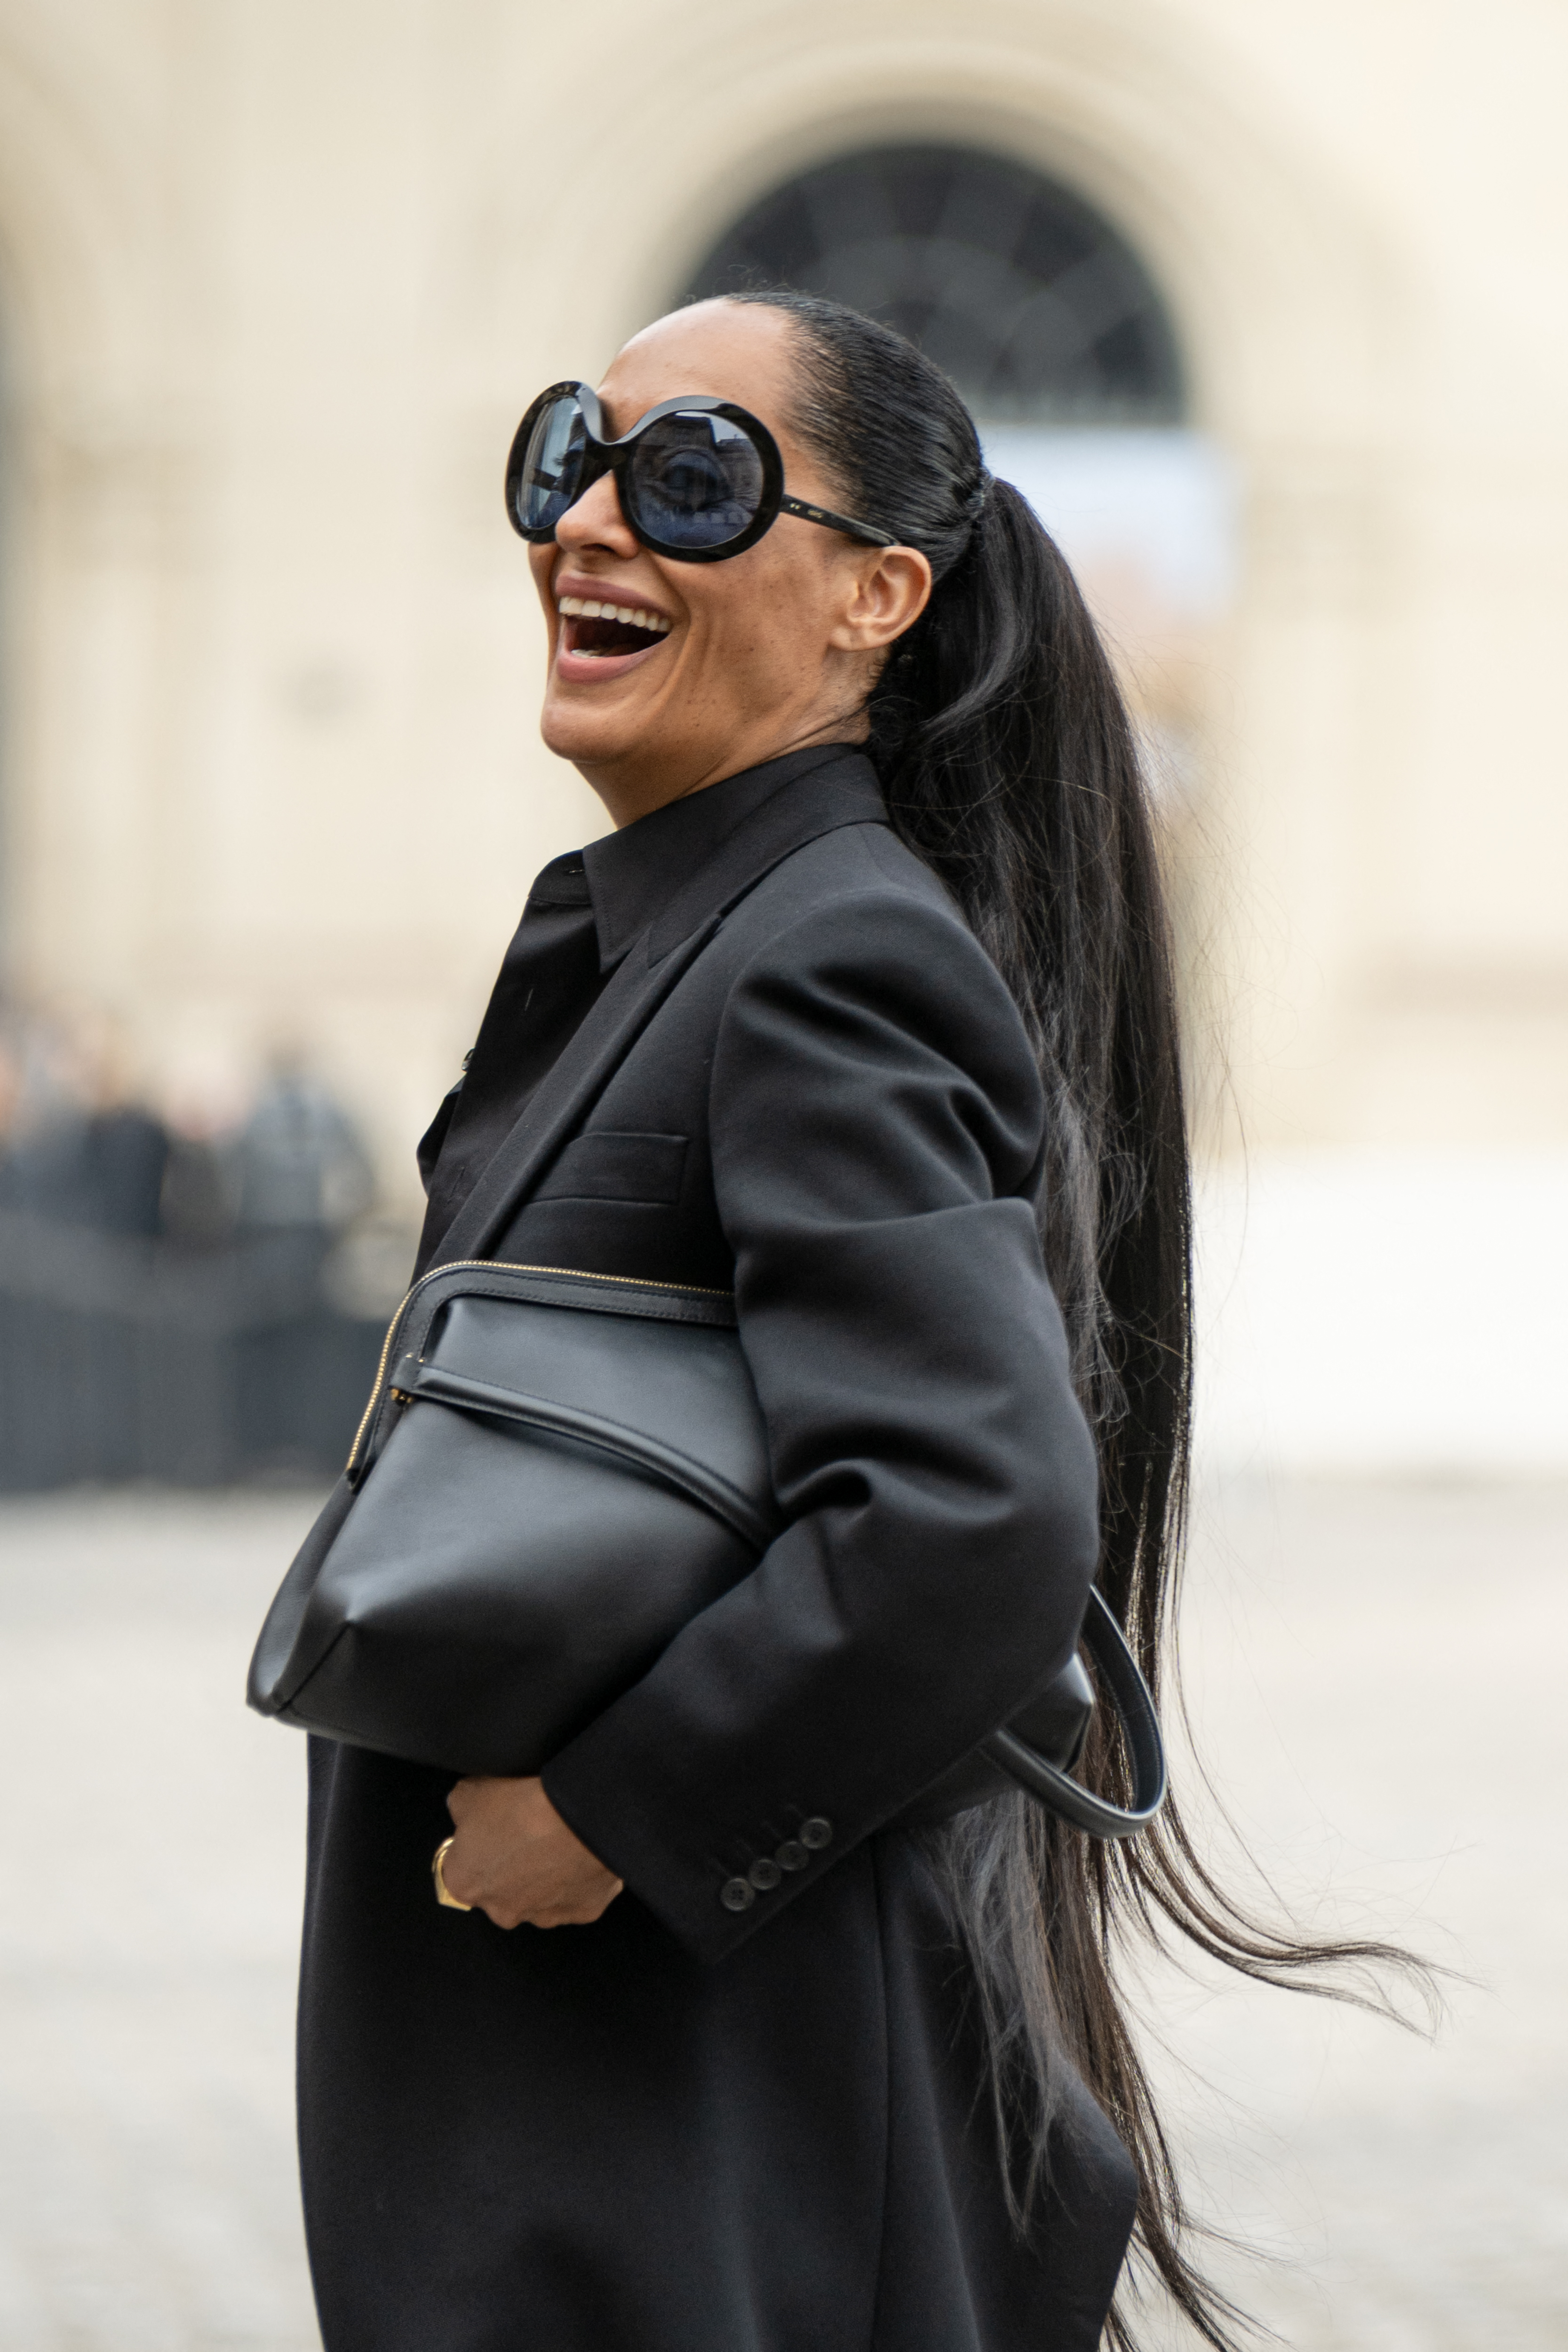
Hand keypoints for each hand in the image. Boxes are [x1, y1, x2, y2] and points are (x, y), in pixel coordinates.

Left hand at [442, 1776, 623, 1929]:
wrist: (582, 1816)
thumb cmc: (524, 1807)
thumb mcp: (469, 1792)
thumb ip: (459, 1809)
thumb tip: (464, 1811)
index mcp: (465, 1883)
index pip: (461, 1870)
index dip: (475, 1847)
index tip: (491, 1828)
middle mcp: (501, 1910)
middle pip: (499, 1889)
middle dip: (511, 1866)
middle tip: (527, 1832)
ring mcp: (543, 1916)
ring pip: (538, 1895)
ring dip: (545, 1873)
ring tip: (557, 1838)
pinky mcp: (581, 1912)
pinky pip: (575, 1895)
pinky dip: (577, 1877)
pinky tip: (581, 1850)